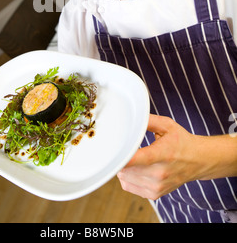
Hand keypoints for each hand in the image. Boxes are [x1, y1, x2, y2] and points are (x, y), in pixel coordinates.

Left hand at [117, 114, 236, 199]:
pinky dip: (127, 177)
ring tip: (132, 158)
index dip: (123, 157)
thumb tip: (132, 117)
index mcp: (163, 154)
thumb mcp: (168, 125)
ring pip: (124, 178)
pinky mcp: (154, 194)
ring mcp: (157, 186)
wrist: (199, 161)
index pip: (139, 159)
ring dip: (123, 167)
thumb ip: (148, 120)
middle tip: (124, 148)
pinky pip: (128, 186)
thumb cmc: (182, 141)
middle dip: (121, 158)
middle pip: (126, 169)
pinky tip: (134, 168)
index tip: (112, 152)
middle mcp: (160, 173)